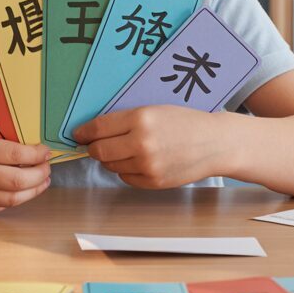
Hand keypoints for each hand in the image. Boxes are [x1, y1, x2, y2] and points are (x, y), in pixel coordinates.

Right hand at [0, 131, 50, 216]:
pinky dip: (12, 199)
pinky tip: (19, 192)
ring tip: (40, 182)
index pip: (17, 155)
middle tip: (47, 168)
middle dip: (40, 175)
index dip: (37, 155)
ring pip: (12, 198)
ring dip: (32, 190)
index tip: (46, 152)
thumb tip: (31, 152)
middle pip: (18, 180)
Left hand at [73, 105, 224, 188]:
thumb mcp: (154, 110)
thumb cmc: (185, 122)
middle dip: (93, 148)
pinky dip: (126, 170)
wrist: (215, 143)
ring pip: (111, 166)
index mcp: (140, 118)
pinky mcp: (153, 182)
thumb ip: (126, 120)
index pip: (98, 128)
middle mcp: (141, 142)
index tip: (78, 134)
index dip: (83, 132)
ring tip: (124, 150)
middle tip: (94, 144)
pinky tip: (138, 161)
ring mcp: (147, 165)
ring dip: (111, 160)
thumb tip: (94, 132)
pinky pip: (126, 178)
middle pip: (99, 151)